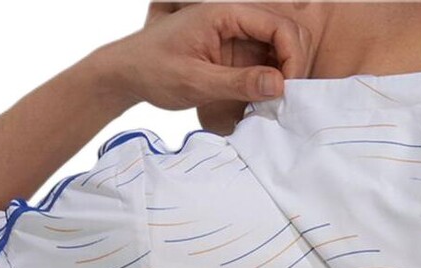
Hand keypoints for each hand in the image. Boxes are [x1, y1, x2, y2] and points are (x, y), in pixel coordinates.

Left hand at [93, 2, 310, 134]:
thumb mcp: (195, 81)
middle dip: (292, 64)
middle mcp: (233, 19)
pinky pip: (263, 62)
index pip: (278, 26)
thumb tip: (278, 85)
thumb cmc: (153, 69)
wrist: (128, 71)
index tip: (287, 88)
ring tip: (274, 102)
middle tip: (284, 97)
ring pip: (277, 48)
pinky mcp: (232, 53)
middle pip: (285, 32)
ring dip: (283, 74)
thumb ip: (238, 82)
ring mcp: (235, 36)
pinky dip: (269, 82)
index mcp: (224, 13)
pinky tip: (261, 101)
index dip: (291, 57)